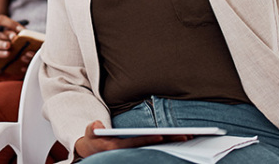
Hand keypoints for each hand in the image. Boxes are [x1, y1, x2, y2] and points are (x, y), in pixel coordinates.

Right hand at [0, 14, 25, 61]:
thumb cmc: (8, 36)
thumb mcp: (12, 30)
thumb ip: (18, 29)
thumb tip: (25, 31)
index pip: (1, 20)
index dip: (11, 24)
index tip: (20, 29)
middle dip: (7, 34)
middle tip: (14, 36)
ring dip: (2, 44)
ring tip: (8, 45)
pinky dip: (1, 53)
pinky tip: (7, 54)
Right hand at [74, 120, 191, 157]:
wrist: (91, 151)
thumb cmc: (92, 139)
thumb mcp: (89, 133)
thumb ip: (93, 128)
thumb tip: (98, 125)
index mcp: (118, 147)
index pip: (137, 143)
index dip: (149, 139)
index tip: (162, 135)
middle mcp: (130, 152)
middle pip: (152, 146)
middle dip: (169, 141)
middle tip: (186, 137)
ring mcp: (136, 152)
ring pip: (157, 148)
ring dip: (172, 143)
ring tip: (189, 138)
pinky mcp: (140, 151)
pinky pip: (156, 147)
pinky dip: (168, 143)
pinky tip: (180, 140)